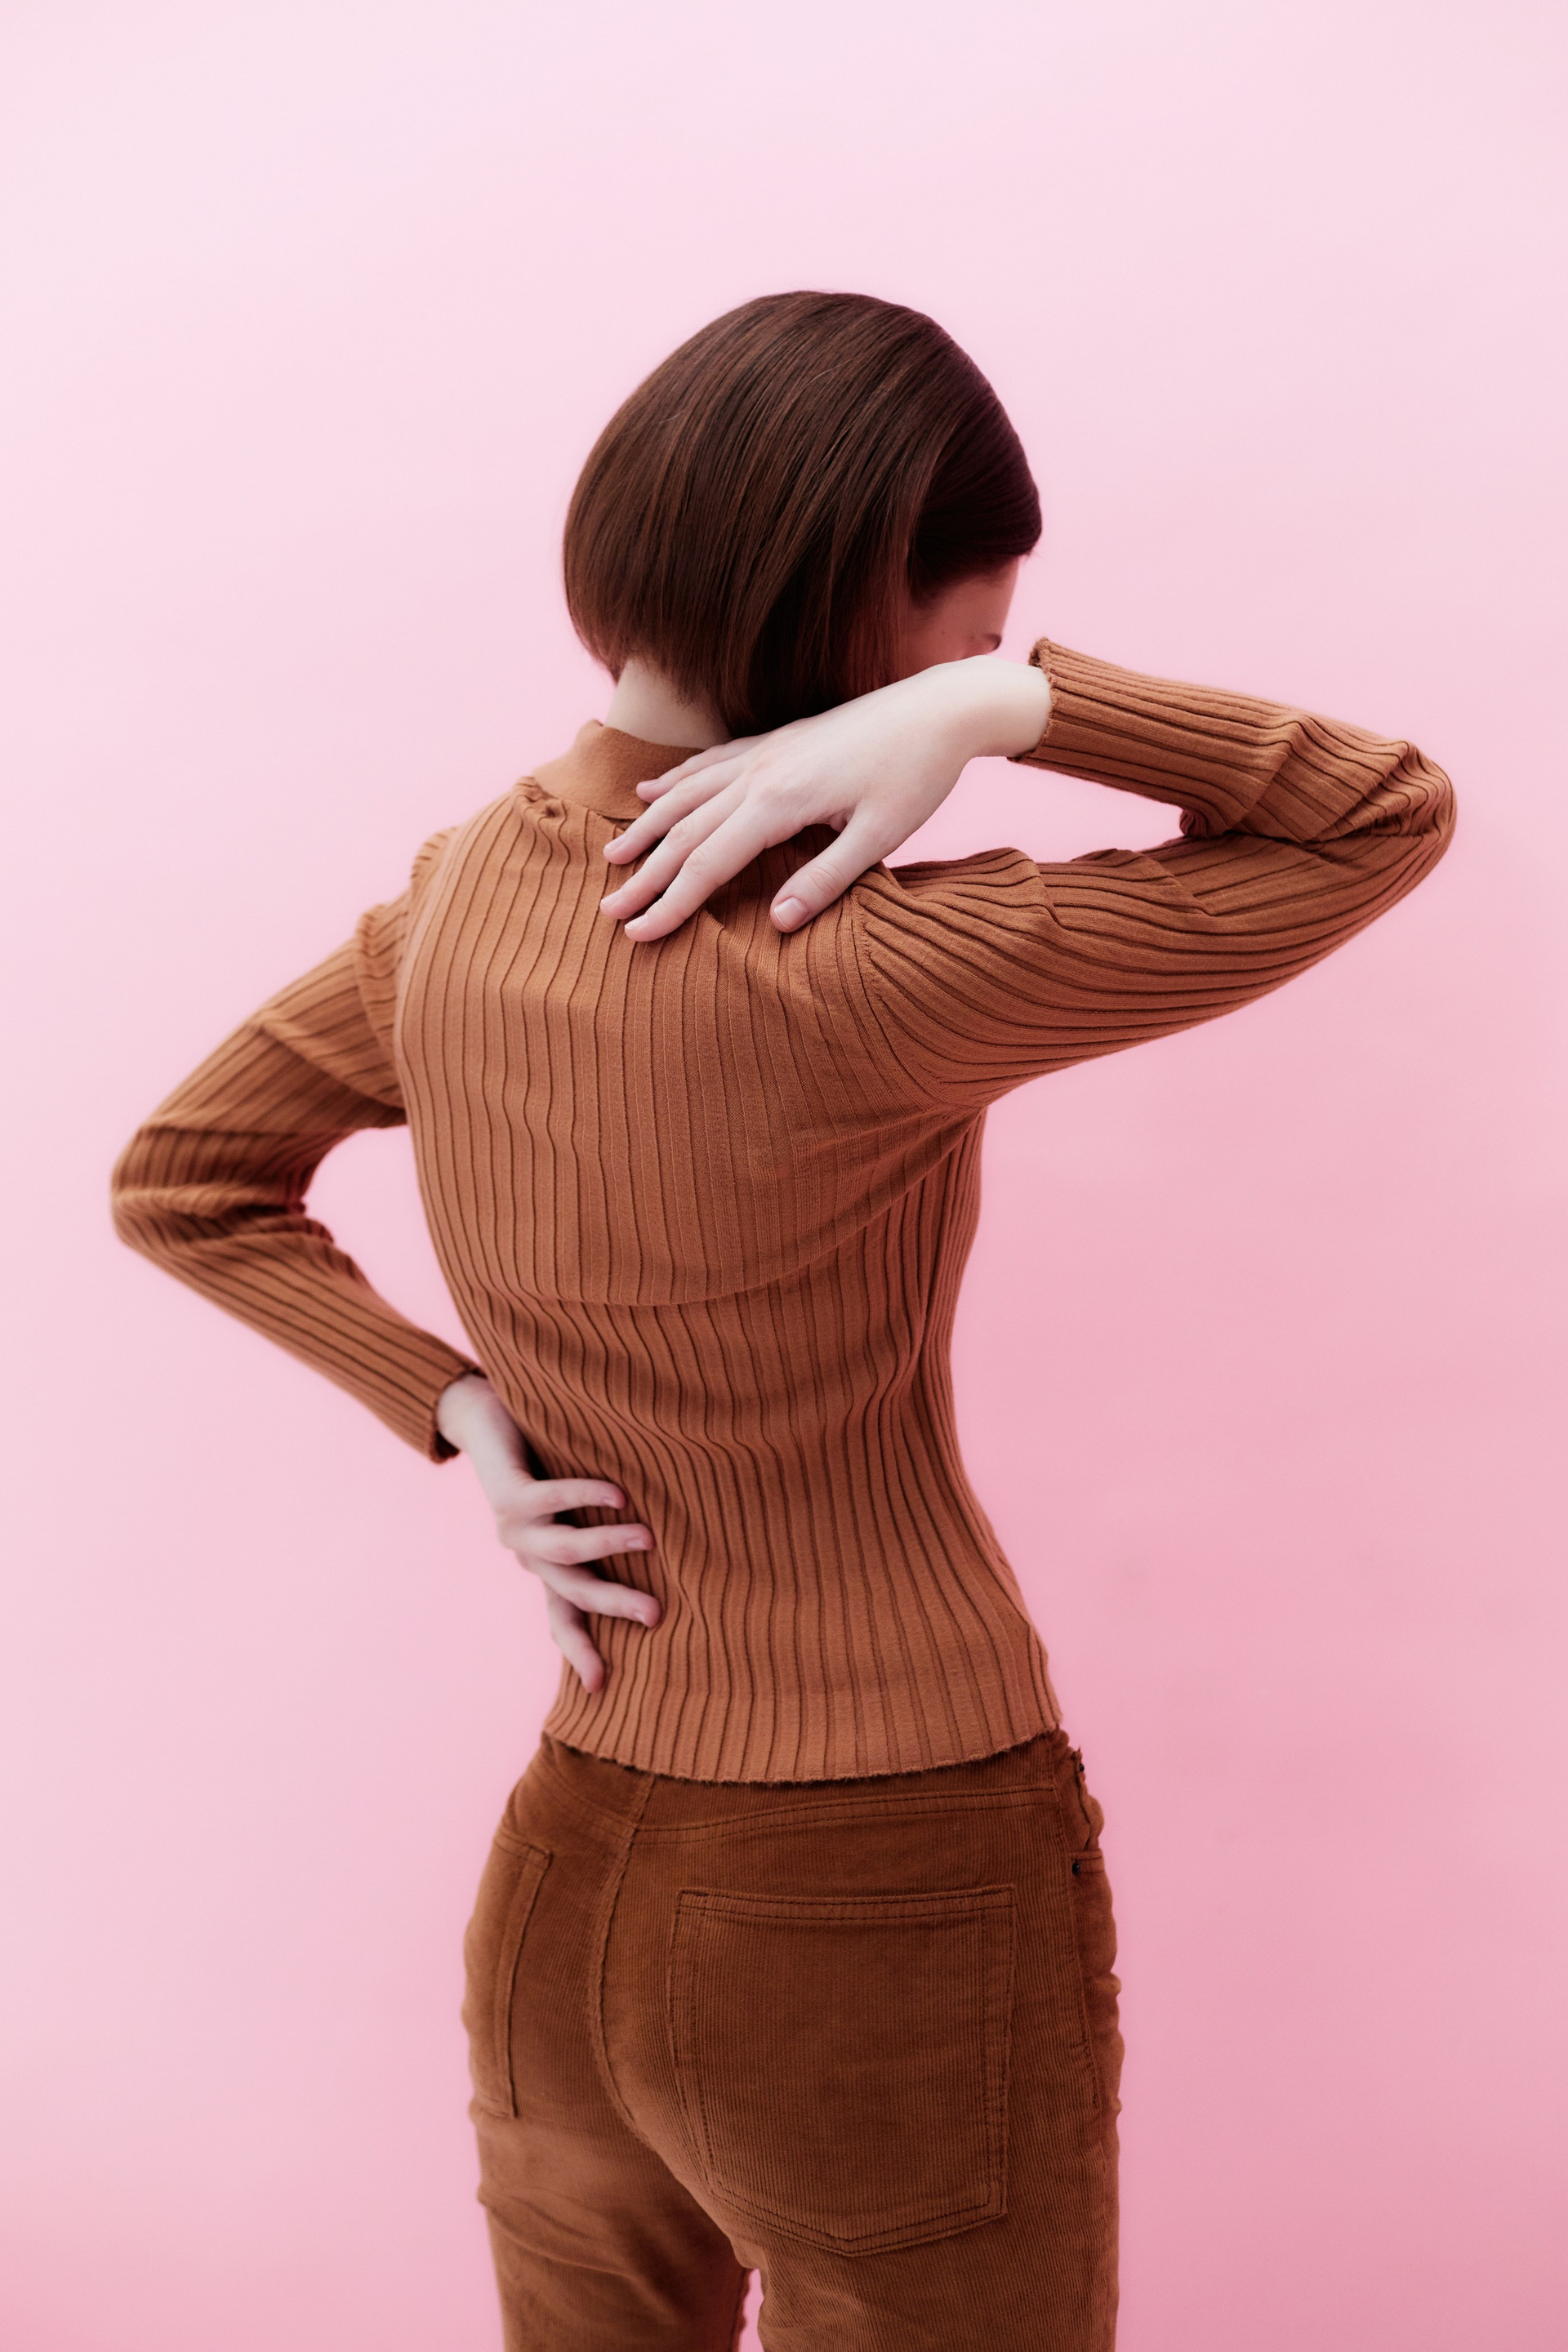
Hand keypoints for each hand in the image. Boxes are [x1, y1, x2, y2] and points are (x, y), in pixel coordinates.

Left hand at [435, 1373, 659, 1692]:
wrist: (484, 1418)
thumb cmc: (545, 1460)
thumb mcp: (576, 1507)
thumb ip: (604, 1528)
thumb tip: (664, 1548)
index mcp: (545, 1567)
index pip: (565, 1617)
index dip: (580, 1651)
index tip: (599, 1687)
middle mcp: (528, 1556)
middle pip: (574, 1592)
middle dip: (615, 1606)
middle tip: (657, 1614)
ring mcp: (514, 1528)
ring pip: (565, 1550)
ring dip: (607, 1545)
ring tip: (648, 1538)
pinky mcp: (507, 1495)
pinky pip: (549, 1500)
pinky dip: (585, 1497)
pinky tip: (617, 1496)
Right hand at [599, 657, 1049, 940]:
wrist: (940, 707)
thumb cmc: (917, 774)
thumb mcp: (881, 835)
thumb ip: (827, 878)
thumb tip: (779, 923)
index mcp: (780, 802)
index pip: (708, 863)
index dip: (671, 903)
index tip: (639, 935)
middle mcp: (760, 773)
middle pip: (686, 831)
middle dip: (645, 874)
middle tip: (609, 911)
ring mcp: (765, 752)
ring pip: (687, 793)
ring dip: (647, 826)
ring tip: (614, 857)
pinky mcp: (777, 740)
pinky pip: (710, 763)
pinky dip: (674, 780)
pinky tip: (650, 790)